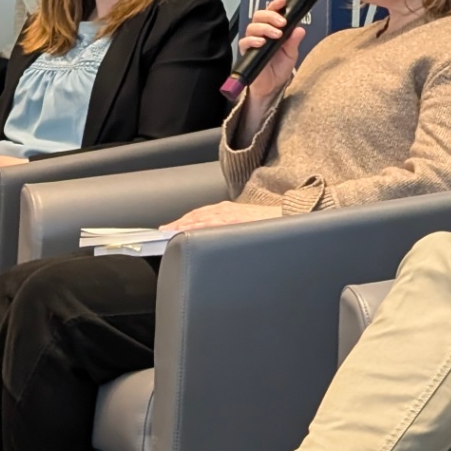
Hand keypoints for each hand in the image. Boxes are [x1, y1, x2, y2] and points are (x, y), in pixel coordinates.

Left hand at [162, 201, 281, 232]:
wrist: (288, 217)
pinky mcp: (233, 221)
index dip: (182, 222)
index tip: (168, 229)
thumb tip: (215, 240)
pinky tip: (186, 232)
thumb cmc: (269, 225)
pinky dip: (196, 227)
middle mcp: (225, 210)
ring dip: (183, 225)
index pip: (198, 215)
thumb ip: (229, 228)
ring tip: (169, 231)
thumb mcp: (244, 223)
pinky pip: (210, 223)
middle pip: (195, 217)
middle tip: (161, 231)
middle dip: (177, 224)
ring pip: (199, 219)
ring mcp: (228, 215)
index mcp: (227, 211)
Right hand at [238, 0, 305, 97]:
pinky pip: (245, 42)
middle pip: (259, 15)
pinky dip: (253, 40)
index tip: (283, 1)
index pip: (271, 12)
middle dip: (271, 15)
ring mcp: (253, 41)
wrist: (272, 86)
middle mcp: (261, 33)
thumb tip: (300, 29)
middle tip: (282, 22)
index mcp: (273, 29)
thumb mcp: (291, 53)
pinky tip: (262, 42)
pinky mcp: (247, 52)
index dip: (276, 5)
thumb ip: (294, 41)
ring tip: (276, 34)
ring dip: (265, 27)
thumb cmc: (280, 67)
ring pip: (252, 26)